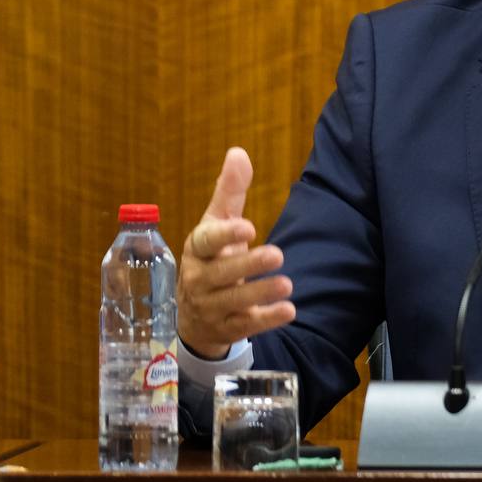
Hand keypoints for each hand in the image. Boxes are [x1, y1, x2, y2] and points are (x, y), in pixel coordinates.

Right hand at [176, 147, 295, 358]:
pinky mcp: (226, 329)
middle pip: (221, 273)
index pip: (206, 240)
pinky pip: (245, 326)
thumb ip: (230, 192)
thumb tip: (238, 152)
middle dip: (248, 265)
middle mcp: (199, 279)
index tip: (248, 227)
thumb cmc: (211, 258)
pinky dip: (266, 320)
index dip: (225, 234)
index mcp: (198, 249)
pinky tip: (289, 310)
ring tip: (287, 285)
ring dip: (260, 293)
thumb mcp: (216, 225)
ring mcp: (210, 307)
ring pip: (233, 302)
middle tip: (278, 255)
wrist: (193, 315)